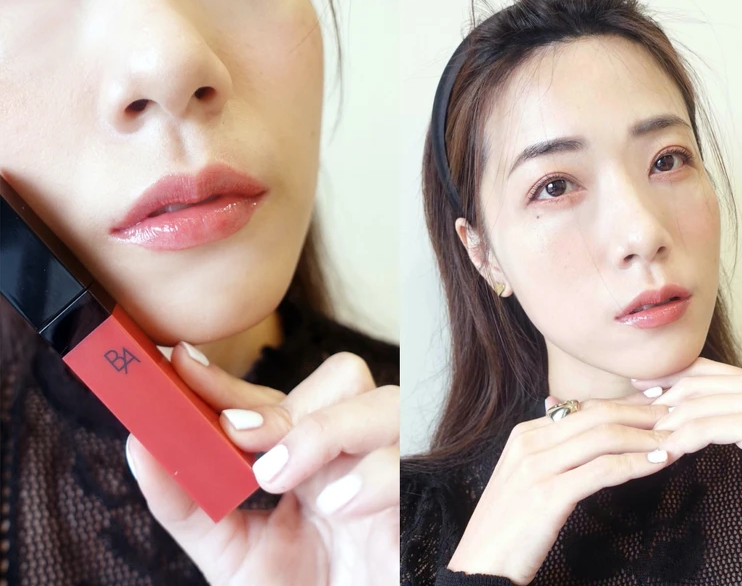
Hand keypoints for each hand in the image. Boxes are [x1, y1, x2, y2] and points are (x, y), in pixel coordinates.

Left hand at [125, 344, 398, 585]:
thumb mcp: (231, 556)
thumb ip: (187, 506)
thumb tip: (141, 445)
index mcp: (303, 457)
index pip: (269, 398)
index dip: (226, 378)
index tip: (177, 362)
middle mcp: (349, 454)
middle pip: (344, 377)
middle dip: (290, 407)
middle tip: (244, 446)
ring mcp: (389, 471)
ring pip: (387, 401)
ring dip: (328, 430)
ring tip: (281, 478)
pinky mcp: (422, 497)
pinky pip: (412, 459)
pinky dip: (373, 475)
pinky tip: (339, 509)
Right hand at [447, 391, 674, 585]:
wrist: (481, 563)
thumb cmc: (508, 524)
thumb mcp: (523, 475)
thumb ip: (546, 445)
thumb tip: (558, 407)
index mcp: (525, 434)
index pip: (585, 408)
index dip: (626, 404)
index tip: (659, 404)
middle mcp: (530, 443)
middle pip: (597, 415)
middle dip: (642, 413)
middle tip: (678, 415)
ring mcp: (537, 467)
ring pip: (602, 438)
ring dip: (646, 437)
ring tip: (677, 440)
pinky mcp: (548, 495)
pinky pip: (601, 471)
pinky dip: (635, 463)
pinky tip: (659, 464)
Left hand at [632, 357, 741, 511]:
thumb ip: (725, 416)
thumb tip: (682, 413)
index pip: (701, 369)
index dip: (667, 377)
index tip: (636, 385)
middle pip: (694, 384)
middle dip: (659, 400)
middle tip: (633, 416)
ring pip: (697, 406)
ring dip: (666, 423)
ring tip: (645, 437)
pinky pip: (709, 427)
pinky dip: (683, 438)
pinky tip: (668, 450)